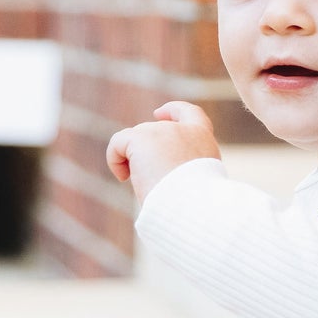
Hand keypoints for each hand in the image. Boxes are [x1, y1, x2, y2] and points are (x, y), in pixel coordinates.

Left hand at [106, 100, 220, 203]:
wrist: (192, 205)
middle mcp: (184, 130)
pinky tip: (124, 178)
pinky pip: (118, 142)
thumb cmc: (194, 205)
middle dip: (144, 153)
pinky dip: (115, 160)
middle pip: (153, 133)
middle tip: (149, 182)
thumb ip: (183, 168)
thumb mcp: (196, 183)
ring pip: (134, 140)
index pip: (190, 114)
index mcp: (203, 140)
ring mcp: (162, 131)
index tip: (158, 114)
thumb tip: (157, 174)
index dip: (173, 111)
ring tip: (142, 186)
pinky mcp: (142, 137)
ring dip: (133, 162)